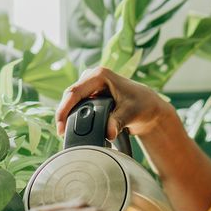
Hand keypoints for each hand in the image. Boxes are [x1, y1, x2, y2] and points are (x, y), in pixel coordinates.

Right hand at [57, 66, 175, 141]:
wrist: (148, 107)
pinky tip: (71, 129)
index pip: (75, 92)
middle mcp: (92, 77)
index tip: (61, 127)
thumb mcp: (131, 113)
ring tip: (66, 134)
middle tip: (62, 135)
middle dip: (64, 115)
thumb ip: (118, 122)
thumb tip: (108, 134)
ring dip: (67, 117)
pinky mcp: (89, 95)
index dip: (64, 110)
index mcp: (100, 75)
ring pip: (71, 102)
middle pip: (69, 97)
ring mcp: (89, 86)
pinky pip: (76, 105)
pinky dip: (73, 117)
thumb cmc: (142, 105)